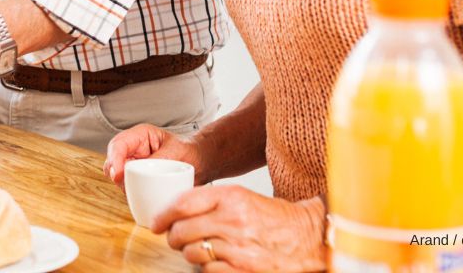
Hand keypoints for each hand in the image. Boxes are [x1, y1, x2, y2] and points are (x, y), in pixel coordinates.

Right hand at [103, 124, 201, 187]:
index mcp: (140, 136)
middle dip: (115, 173)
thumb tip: (139, 172)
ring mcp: (134, 164)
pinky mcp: (137, 178)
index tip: (118, 175)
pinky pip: (127, 186)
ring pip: (117, 175)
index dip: (114, 159)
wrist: (200, 163)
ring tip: (138, 191)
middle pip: (112, 160)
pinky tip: (141, 196)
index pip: (118, 144)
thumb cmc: (189, 151)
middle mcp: (133, 149)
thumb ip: (157, 159)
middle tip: (124, 185)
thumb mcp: (176, 152)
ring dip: (123, 185)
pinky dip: (130, 192)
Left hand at [154, 186, 326, 271]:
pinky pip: (208, 270)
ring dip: (189, 252)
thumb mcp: (242, 196)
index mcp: (231, 197)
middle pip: (182, 231)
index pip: (182, 204)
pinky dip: (206, 267)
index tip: (156, 222)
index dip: (163, 215)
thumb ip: (209, 200)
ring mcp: (237, 249)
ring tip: (198, 248)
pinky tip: (215, 260)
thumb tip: (174, 211)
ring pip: (192, 252)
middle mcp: (232, 221)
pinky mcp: (241, 271)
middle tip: (174, 237)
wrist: (306, 239)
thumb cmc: (272, 218)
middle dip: (172, 236)